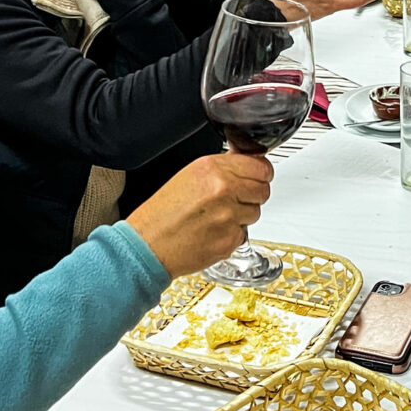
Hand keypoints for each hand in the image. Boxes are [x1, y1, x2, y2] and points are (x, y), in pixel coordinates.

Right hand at [126, 152, 272, 276]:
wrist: (147, 246)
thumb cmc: (161, 214)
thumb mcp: (188, 176)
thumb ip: (222, 169)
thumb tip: (246, 164)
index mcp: (212, 169)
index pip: (260, 166)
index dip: (259, 173)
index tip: (257, 176)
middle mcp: (223, 189)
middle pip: (263, 189)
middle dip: (252, 194)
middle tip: (234, 199)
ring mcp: (229, 216)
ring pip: (256, 212)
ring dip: (242, 214)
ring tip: (216, 216)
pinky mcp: (230, 240)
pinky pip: (244, 233)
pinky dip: (232, 234)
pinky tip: (212, 231)